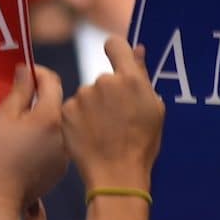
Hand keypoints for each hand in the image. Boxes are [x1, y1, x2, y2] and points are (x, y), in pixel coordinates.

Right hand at [0, 64, 67, 208]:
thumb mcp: (3, 117)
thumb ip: (20, 91)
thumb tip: (28, 71)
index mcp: (51, 117)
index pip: (52, 82)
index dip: (37, 72)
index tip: (24, 72)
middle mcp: (64, 134)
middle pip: (55, 104)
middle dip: (38, 96)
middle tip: (18, 96)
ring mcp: (65, 153)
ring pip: (55, 125)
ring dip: (40, 118)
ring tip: (18, 122)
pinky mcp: (60, 169)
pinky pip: (54, 144)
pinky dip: (42, 138)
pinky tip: (24, 144)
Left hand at [62, 38, 163, 191]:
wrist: (116, 174)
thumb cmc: (141, 145)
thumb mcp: (153, 109)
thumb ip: (142, 75)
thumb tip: (138, 49)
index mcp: (129, 79)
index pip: (115, 45)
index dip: (115, 51)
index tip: (116, 60)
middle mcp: (103, 81)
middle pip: (103, 78)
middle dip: (108, 93)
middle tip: (117, 119)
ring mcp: (82, 96)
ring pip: (87, 95)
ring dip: (93, 107)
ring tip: (104, 132)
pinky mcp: (66, 111)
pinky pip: (73, 108)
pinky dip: (79, 119)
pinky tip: (90, 136)